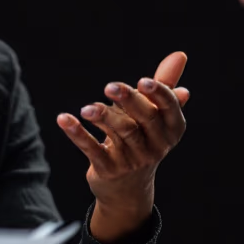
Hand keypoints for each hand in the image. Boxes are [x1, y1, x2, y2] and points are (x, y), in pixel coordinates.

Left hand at [56, 52, 189, 242]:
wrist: (128, 189)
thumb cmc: (143, 140)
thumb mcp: (155, 115)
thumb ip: (164, 85)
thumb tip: (179, 55)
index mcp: (171, 130)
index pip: (169, 109)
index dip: (159, 94)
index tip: (143, 81)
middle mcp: (157, 146)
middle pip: (144, 120)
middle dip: (129, 101)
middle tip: (109, 86)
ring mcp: (134, 160)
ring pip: (121, 134)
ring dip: (102, 117)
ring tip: (86, 108)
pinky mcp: (109, 170)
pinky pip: (93, 150)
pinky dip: (77, 134)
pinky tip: (64, 119)